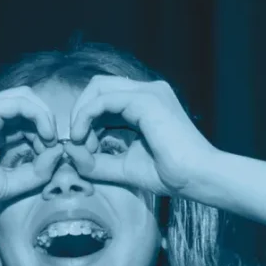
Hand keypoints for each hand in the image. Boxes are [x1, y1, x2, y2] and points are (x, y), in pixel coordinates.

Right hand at [0, 87, 66, 219]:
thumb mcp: (11, 183)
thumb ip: (37, 171)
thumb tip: (59, 152)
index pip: (25, 119)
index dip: (44, 133)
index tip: (52, 156)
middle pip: (27, 104)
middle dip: (46, 123)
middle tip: (53, 147)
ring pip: (24, 97)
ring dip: (44, 116)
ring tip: (51, 139)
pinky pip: (17, 103)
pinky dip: (37, 115)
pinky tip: (45, 135)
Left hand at [64, 75, 217, 198]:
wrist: (197, 178)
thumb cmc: (170, 174)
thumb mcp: (124, 167)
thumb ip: (96, 161)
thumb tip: (69, 152)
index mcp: (146, 104)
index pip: (105, 98)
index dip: (86, 120)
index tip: (84, 149)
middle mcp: (148, 91)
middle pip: (98, 87)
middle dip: (80, 113)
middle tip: (79, 144)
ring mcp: (148, 92)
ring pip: (98, 88)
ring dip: (81, 115)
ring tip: (83, 144)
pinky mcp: (146, 100)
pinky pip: (103, 99)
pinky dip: (86, 116)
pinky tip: (83, 137)